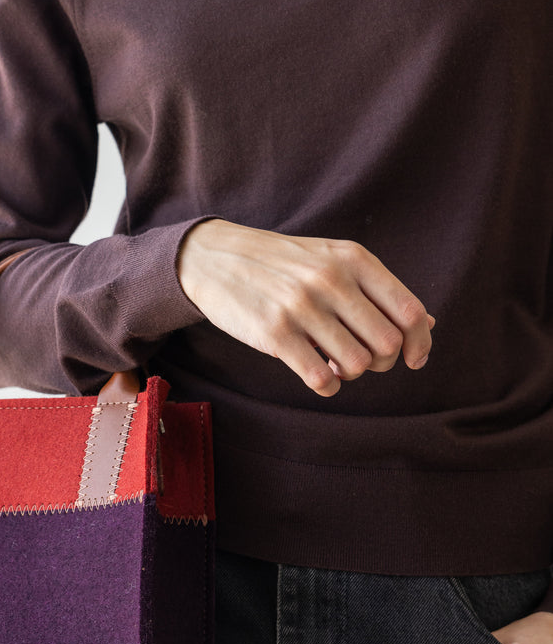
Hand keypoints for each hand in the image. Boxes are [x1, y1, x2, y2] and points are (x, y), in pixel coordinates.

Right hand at [176, 218, 435, 396]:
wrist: (216, 258)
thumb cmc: (283, 265)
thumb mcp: (333, 261)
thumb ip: (378, 290)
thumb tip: (427, 325)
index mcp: (353, 259)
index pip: (408, 312)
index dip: (418, 344)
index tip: (411, 359)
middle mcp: (330, 280)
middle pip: (386, 344)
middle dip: (380, 362)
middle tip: (359, 358)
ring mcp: (301, 306)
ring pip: (356, 365)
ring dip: (349, 374)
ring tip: (332, 362)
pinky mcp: (274, 333)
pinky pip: (321, 379)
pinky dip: (326, 386)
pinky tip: (317, 374)